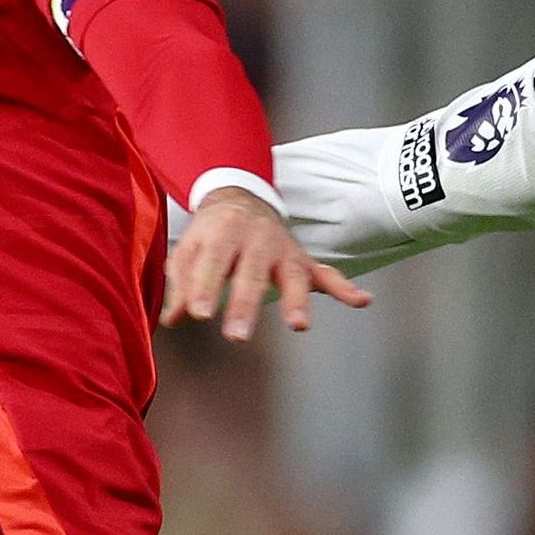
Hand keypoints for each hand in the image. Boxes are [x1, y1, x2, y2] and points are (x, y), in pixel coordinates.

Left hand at [159, 188, 367, 341]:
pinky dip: (345, 288)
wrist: (241, 198)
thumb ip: (180, 284)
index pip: (212, 262)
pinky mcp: (302, 260)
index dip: (204, 288)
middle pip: (251, 272)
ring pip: (292, 275)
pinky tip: (362, 301)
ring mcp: (283, 249)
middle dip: (244, 304)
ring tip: (298, 325)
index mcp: (223, 232)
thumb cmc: (211, 232)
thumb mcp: (188, 249)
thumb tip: (172, 319)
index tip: (199, 314)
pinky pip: (327, 274)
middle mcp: (256, 238)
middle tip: (236, 336)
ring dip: (296, 301)